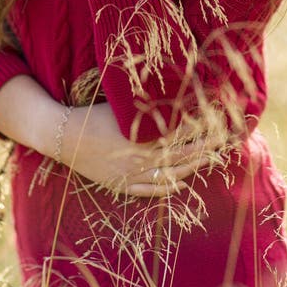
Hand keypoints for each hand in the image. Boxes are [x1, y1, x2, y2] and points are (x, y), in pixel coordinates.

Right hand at [61, 103, 216, 197]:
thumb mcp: (120, 106)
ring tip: (210, 160)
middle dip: (204, 147)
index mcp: (141, 136)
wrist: (63, 137)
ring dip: (191, 167)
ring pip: (169, 174)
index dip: (200, 126)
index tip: (217, 120)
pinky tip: (181, 185)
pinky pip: (148, 190)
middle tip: (224, 140)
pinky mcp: (121, 184)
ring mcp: (131, 174)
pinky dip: (167, 189)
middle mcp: (140, 157)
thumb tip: (171, 96)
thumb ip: (145, 105)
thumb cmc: (92, 115)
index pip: (179, 132)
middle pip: (180, 154)